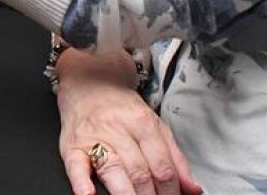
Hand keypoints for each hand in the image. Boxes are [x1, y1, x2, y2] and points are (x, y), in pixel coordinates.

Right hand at [55, 49, 201, 194]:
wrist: (87, 83)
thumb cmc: (121, 108)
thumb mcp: (155, 125)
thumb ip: (175, 158)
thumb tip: (193, 189)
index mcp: (143, 123)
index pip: (162, 165)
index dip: (171, 191)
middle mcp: (118, 129)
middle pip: (139, 171)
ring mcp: (94, 137)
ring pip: (113, 171)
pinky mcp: (72, 146)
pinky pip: (76, 166)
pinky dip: (82, 184)